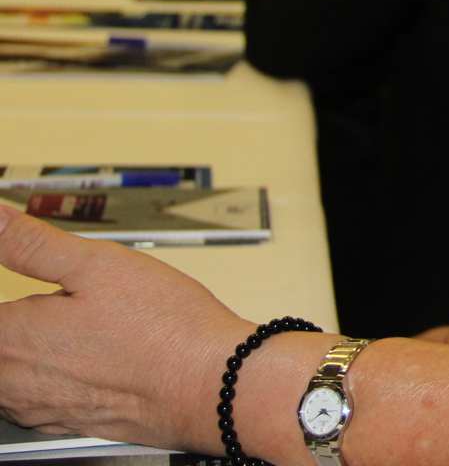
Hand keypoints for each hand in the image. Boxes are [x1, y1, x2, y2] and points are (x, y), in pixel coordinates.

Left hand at [0, 205, 252, 449]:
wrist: (210, 384)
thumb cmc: (162, 328)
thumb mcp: (98, 264)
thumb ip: (31, 243)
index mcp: (9, 337)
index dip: (7, 285)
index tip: (36, 276)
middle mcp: (11, 382)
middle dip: (15, 317)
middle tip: (58, 298)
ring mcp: (37, 409)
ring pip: (6, 377)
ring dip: (19, 351)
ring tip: (66, 325)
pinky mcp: (64, 424)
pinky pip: (30, 400)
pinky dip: (40, 376)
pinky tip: (75, 358)